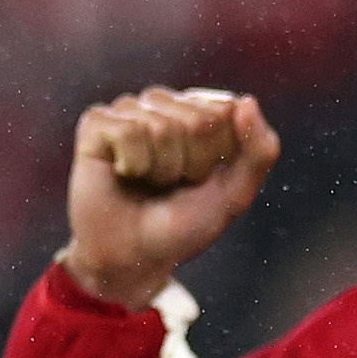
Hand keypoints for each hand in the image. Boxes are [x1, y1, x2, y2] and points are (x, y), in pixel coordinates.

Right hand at [62, 86, 279, 309]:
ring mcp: (130, 110)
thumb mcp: (235, 194)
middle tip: (174, 185)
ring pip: (161, 127)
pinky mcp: (96, 122)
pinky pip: (128, 131)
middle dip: (192, 165)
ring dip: (162, 169)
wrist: (135, 257)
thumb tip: (245, 100)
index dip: (220, 157)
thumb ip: (259, 152)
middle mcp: (165, 104)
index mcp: (201, 111)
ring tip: (149, 182)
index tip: (204, 179)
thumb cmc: (185, 224)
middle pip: (198, 121)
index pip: (228, 113)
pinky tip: (124, 173)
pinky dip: (133, 164)